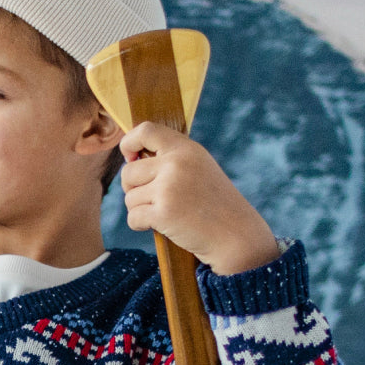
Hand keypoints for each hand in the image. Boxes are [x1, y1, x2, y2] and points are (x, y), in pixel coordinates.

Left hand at [119, 122, 281, 275]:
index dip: (129, 142)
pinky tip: (161, 226)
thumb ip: (170, 159)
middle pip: (128, 172)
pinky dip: (141, 225)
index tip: (130, 157)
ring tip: (165, 213)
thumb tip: (130, 159)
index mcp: (186, 149)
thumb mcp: (198, 168)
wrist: (235, 233)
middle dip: (132, 189)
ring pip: (129, 198)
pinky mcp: (163, 213)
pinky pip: (133, 218)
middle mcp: (176, 164)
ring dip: (140, 210)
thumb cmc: (213, 203)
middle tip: (152, 199)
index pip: (146, 130)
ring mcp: (168, 188)